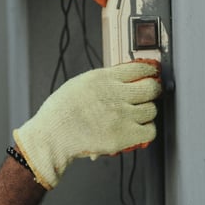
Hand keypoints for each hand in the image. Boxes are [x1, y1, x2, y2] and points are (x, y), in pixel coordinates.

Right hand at [13, 60, 160, 189]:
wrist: (52, 136)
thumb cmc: (60, 112)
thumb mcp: (80, 83)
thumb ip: (104, 80)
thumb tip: (124, 79)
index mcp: (104, 78)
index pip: (139, 68)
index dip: (149, 71)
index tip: (151, 73)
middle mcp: (116, 94)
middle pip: (151, 88)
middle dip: (152, 90)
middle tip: (149, 94)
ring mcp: (122, 116)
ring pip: (152, 110)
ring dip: (147, 112)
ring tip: (137, 115)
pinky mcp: (124, 136)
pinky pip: (150, 131)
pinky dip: (146, 130)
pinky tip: (137, 129)